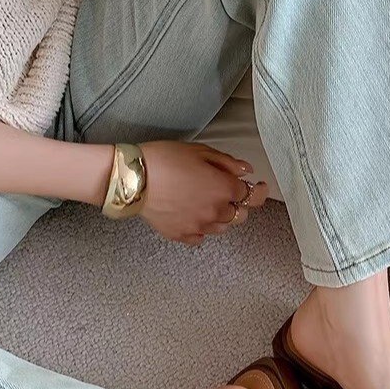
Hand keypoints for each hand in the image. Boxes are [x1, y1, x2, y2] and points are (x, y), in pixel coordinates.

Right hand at [138, 141, 268, 244]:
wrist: (132, 178)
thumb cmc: (163, 159)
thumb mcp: (199, 151)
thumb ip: (227, 163)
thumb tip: (247, 171)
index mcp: (224, 189)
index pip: (250, 195)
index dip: (254, 189)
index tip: (257, 187)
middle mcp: (216, 212)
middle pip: (239, 215)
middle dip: (236, 204)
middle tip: (224, 193)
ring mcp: (200, 226)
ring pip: (222, 228)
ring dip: (220, 217)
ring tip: (204, 203)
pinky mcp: (183, 235)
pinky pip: (200, 237)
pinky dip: (200, 229)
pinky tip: (191, 216)